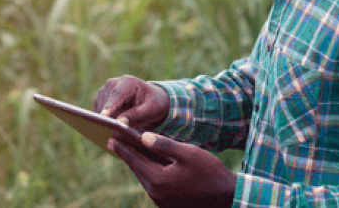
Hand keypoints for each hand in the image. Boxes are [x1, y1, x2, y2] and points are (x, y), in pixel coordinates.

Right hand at [93, 75, 169, 129]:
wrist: (150, 100)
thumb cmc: (153, 104)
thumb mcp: (151, 110)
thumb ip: (136, 115)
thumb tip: (120, 123)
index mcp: (128, 82)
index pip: (117, 95)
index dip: (110, 107)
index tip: (103, 117)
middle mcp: (113, 84)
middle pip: (105, 103)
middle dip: (106, 118)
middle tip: (108, 134)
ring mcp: (105, 92)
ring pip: (99, 109)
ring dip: (104, 121)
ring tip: (110, 135)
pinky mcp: (100, 100)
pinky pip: (98, 113)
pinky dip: (102, 122)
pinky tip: (109, 132)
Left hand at [109, 132, 236, 207]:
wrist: (228, 198)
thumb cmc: (210, 172)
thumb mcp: (187, 153)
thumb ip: (163, 145)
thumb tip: (143, 137)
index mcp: (158, 180)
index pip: (134, 160)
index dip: (122, 147)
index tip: (111, 137)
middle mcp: (156, 194)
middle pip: (137, 169)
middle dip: (128, 154)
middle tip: (116, 141)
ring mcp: (162, 202)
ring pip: (146, 178)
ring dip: (139, 164)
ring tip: (131, 150)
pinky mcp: (169, 205)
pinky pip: (155, 185)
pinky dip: (150, 172)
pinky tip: (150, 163)